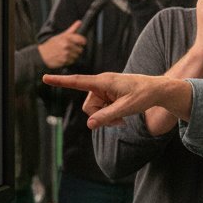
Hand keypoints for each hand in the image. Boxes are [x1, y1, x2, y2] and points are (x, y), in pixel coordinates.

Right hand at [37, 19, 86, 68]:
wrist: (42, 54)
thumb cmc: (52, 44)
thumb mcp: (61, 35)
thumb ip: (72, 29)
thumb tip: (79, 22)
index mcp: (67, 37)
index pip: (82, 40)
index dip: (82, 42)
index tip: (82, 43)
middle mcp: (67, 45)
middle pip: (80, 49)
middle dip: (76, 49)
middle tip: (70, 48)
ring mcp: (66, 53)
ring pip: (77, 56)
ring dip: (73, 55)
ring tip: (66, 53)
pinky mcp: (65, 60)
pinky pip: (72, 61)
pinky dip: (69, 60)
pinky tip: (64, 57)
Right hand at [42, 72, 192, 127]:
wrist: (157, 90)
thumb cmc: (144, 95)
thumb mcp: (127, 108)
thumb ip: (107, 116)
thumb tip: (90, 125)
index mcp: (104, 81)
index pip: (78, 81)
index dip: (61, 81)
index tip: (45, 77)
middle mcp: (101, 84)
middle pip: (88, 106)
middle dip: (99, 116)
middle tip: (119, 121)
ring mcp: (104, 90)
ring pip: (94, 110)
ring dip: (106, 117)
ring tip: (122, 118)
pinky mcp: (108, 95)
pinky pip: (100, 110)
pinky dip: (109, 116)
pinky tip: (121, 116)